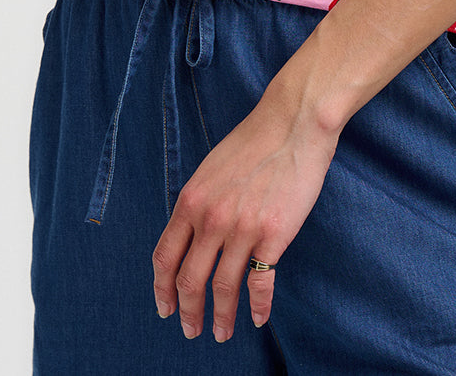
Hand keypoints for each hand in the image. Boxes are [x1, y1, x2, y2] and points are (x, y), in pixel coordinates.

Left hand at [152, 93, 338, 341]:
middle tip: (190, 330)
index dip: (162, 289)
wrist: (293, 122)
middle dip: (188, 312)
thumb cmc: (254, 141)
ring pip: (223, 288)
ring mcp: (243, 228)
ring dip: (220, 317)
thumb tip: (190, 237)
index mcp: (192, 200)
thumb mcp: (211, 169)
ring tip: (222, 332)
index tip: (165, 308)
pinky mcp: (274, 234)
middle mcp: (212, 218)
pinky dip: (258, 307)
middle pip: (190, 280)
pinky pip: (261, 283)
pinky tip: (257, 318)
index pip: (165, 257)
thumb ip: (198, 203)